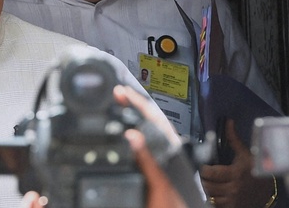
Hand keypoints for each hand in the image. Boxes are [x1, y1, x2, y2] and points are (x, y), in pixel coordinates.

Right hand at [113, 85, 186, 207]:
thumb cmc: (172, 207)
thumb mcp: (159, 185)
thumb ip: (149, 162)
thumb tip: (133, 136)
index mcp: (171, 154)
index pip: (154, 120)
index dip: (137, 103)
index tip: (121, 92)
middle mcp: (166, 155)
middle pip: (150, 123)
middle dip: (132, 106)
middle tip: (116, 94)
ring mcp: (158, 163)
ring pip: (147, 134)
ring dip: (131, 119)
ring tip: (118, 106)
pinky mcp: (151, 172)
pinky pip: (139, 149)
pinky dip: (128, 137)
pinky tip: (121, 135)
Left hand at [200, 119, 273, 207]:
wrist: (267, 189)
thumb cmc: (255, 169)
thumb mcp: (245, 153)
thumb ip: (233, 139)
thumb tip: (228, 122)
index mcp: (235, 173)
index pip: (209, 173)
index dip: (203, 169)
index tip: (203, 166)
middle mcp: (233, 188)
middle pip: (206, 185)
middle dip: (203, 179)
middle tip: (205, 174)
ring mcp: (233, 200)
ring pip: (209, 196)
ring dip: (207, 189)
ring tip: (210, 182)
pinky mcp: (233, 207)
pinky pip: (216, 204)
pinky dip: (213, 199)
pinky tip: (216, 191)